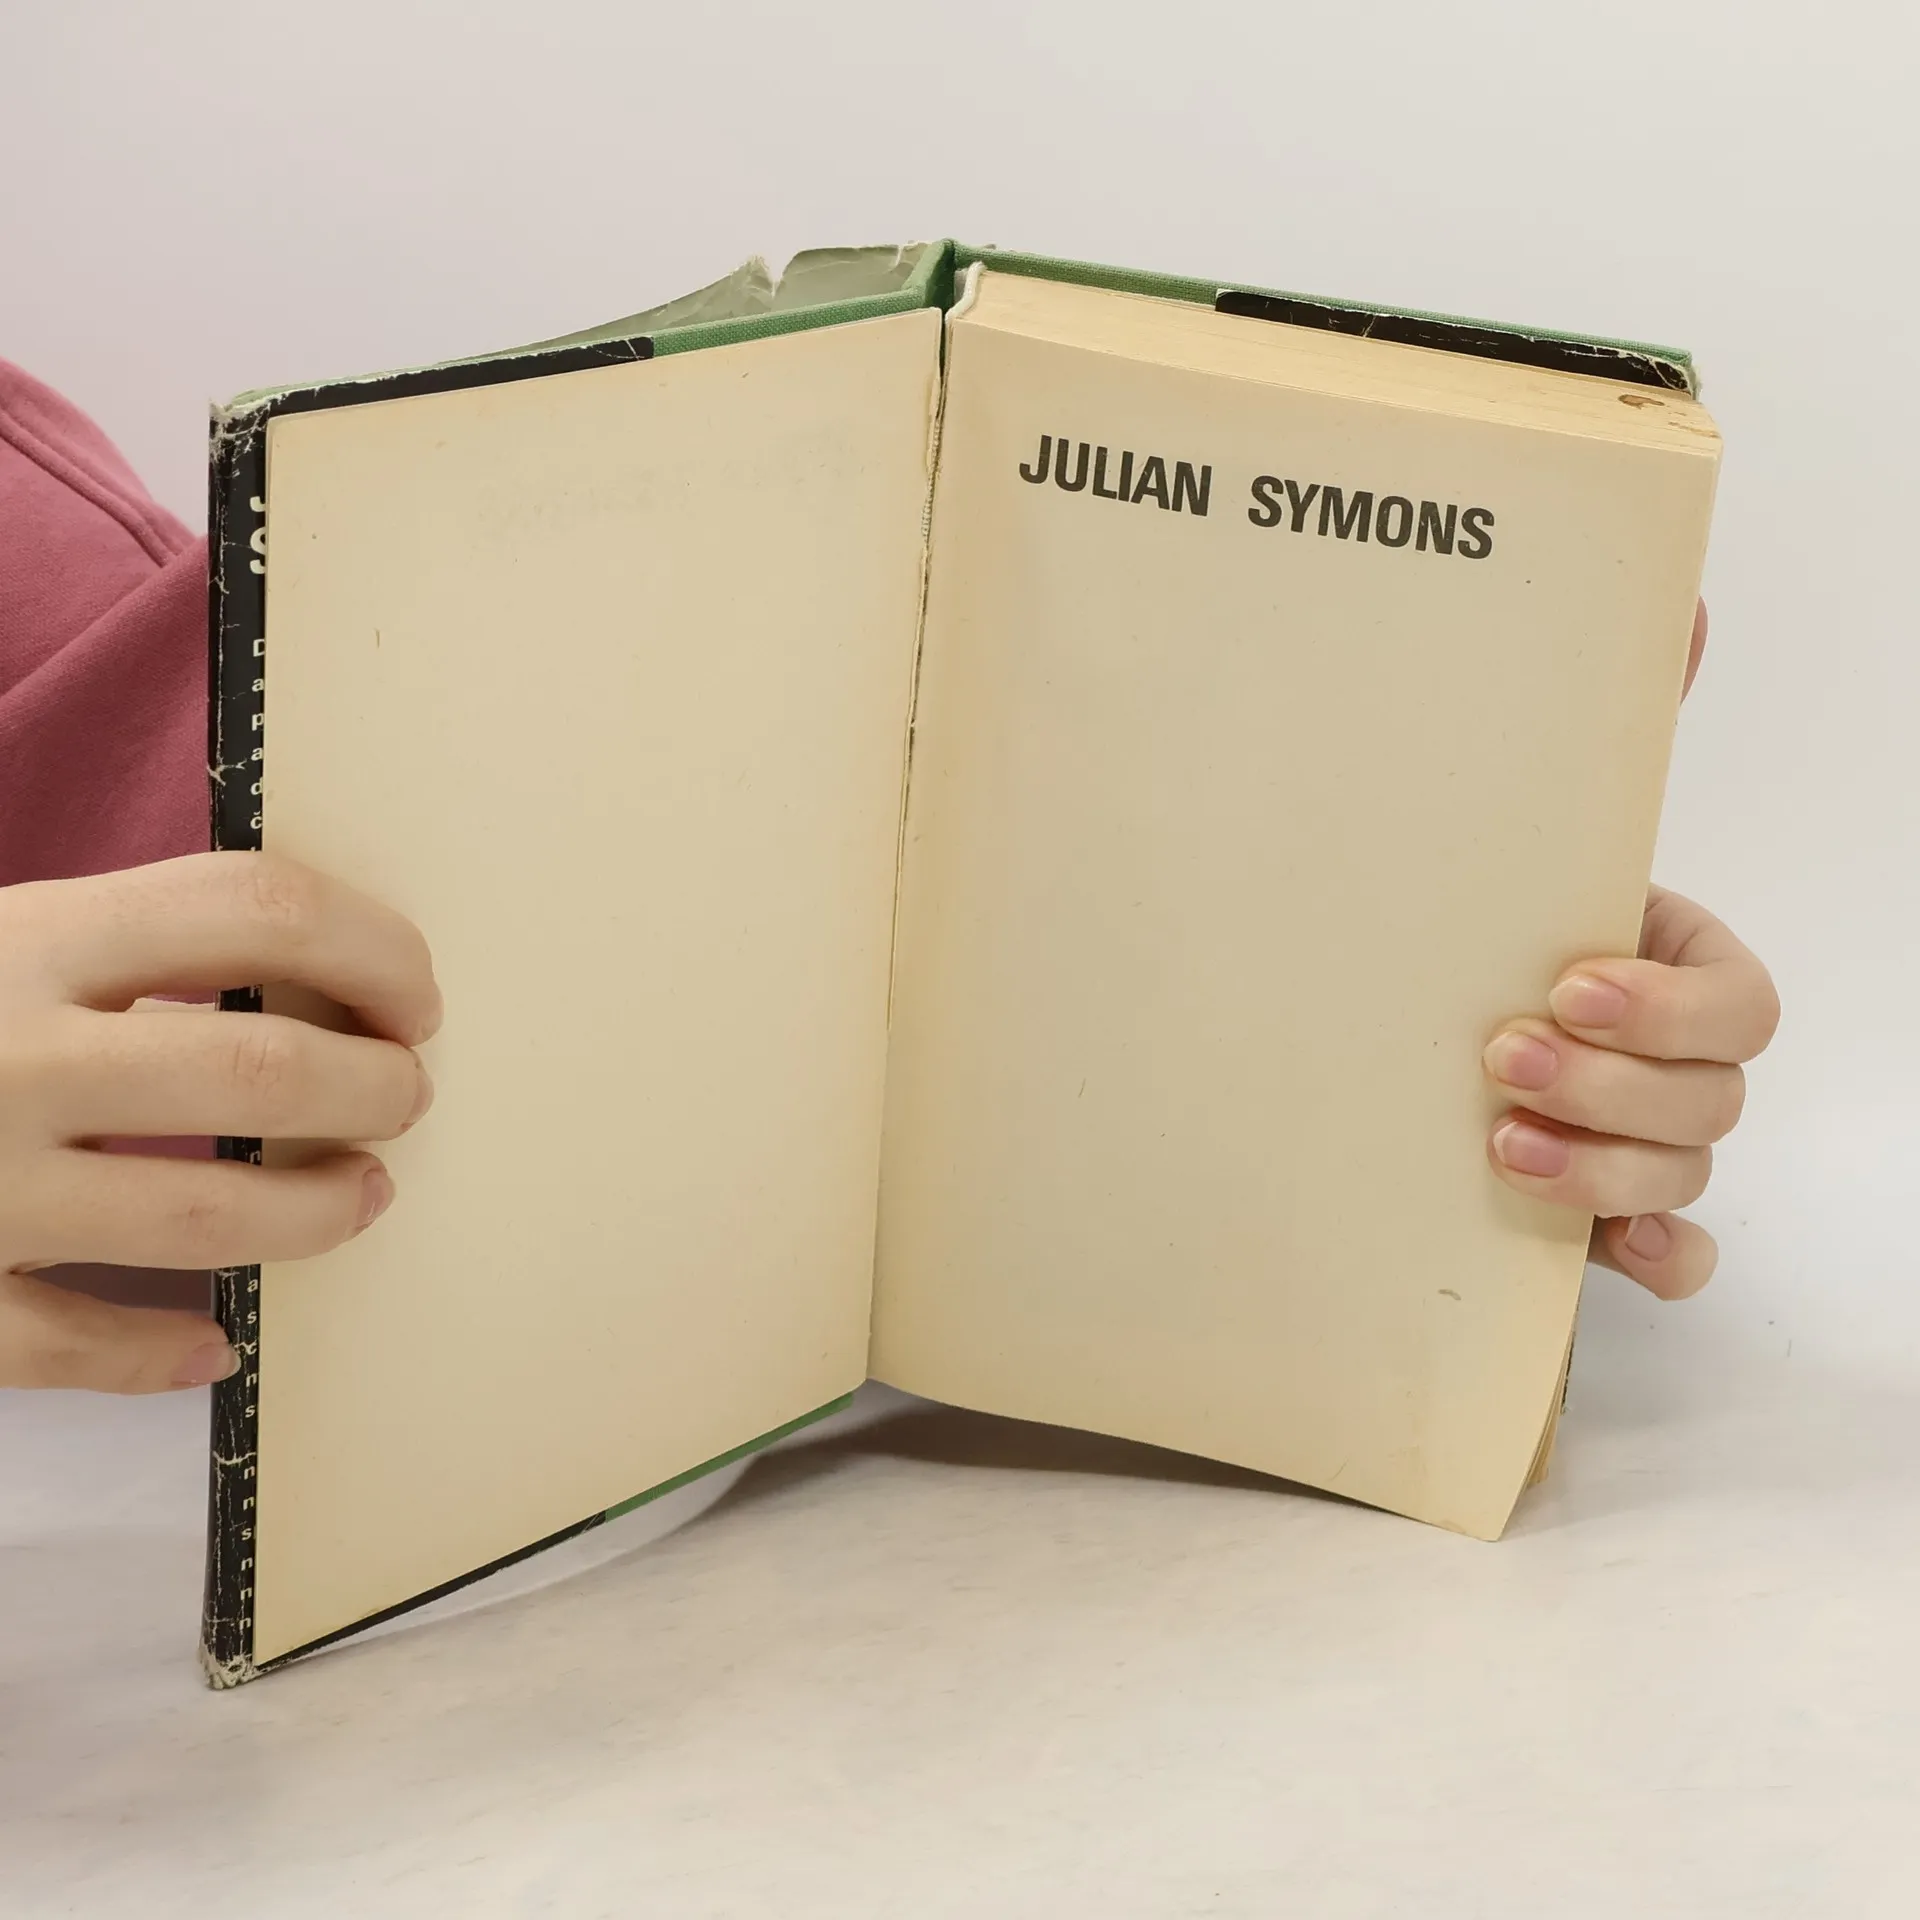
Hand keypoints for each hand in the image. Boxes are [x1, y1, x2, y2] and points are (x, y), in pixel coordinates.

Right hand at [0, 853, 439, 1391]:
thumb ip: (116, 947)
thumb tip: (314, 968)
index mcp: (22, 940)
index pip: (255, 906)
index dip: (374, 946)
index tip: (415, 993)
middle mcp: (4, 1059)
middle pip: (259, 1072)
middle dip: (373, 1088)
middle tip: (405, 1095)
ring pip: (207, 1226)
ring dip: (318, 1214)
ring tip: (362, 1194)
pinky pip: (72, 1350)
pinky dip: (157, 1355)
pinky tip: (213, 1348)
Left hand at [1482, 603, 1775, 1298]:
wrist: (1395, 1008)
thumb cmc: (1479, 921)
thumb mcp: (1521, 831)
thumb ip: (1604, 727)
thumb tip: (1686, 605)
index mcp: (1670, 967)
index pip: (1738, 1003)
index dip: (1668, 1008)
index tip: (1568, 985)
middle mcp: (1673, 1060)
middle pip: (1714, 1097)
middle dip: (1617, 1086)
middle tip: (1501, 1060)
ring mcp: (1646, 1140)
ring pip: (1686, 1172)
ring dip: (1606, 1168)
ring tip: (1499, 1146)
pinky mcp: (1603, 1211)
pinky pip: (1675, 1252)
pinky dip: (1657, 1256)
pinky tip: (1613, 1253)